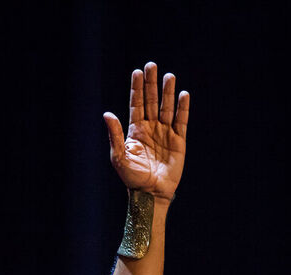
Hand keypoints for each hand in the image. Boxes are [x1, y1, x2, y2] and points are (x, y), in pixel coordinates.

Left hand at [104, 62, 188, 198]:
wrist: (150, 192)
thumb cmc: (132, 177)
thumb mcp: (119, 156)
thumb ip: (114, 135)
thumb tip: (107, 114)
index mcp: (135, 130)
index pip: (136, 104)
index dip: (137, 89)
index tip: (137, 72)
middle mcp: (150, 128)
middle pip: (151, 101)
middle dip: (151, 84)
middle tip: (152, 65)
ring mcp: (165, 133)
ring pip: (166, 107)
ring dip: (168, 92)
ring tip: (169, 76)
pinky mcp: (179, 140)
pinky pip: (181, 120)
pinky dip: (182, 108)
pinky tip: (183, 95)